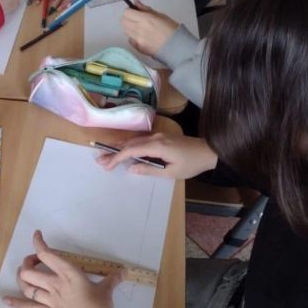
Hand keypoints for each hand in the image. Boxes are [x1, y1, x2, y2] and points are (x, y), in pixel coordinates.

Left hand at [4, 230, 122, 307]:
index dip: (38, 243)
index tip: (37, 235)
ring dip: (22, 278)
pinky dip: (16, 303)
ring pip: (27, 287)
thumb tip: (124, 272)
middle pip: (31, 271)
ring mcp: (50, 300)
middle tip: (35, 260)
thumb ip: (112, 279)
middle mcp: (55, 285)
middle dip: (28, 262)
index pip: (48, 255)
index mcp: (69, 274)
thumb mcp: (107, 291)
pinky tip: (6, 299)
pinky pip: (29, 307)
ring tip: (24, 273)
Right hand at [96, 133, 217, 179]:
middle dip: (114, 152)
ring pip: (134, 140)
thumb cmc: (191, 164)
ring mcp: (158, 135)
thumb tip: (130, 168)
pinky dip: (129, 145)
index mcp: (157, 146)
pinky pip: (140, 140)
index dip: (117, 157)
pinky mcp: (161, 137)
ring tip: (107, 156)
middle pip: (129, 143)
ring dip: (120, 148)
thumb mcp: (170, 172)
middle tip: (99, 161)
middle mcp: (155, 137)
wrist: (208, 151)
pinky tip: (123, 150)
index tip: (106, 165)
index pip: (131, 150)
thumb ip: (149, 170)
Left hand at [121, 1, 178, 55]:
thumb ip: (145, 9)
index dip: (129, 11)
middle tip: (135, 19)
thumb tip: (136, 2)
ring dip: (130, 27)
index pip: (126, 12)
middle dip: (127, 19)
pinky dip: (133, 37)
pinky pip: (130, 40)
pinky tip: (142, 37)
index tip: (134, 12)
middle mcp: (139, 29)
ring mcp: (137, 40)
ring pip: (125, 31)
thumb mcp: (160, 15)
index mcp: (145, 19)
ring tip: (139, 28)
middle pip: (123, 22)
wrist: (176, 47)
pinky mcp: (138, 48)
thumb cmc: (171, 30)